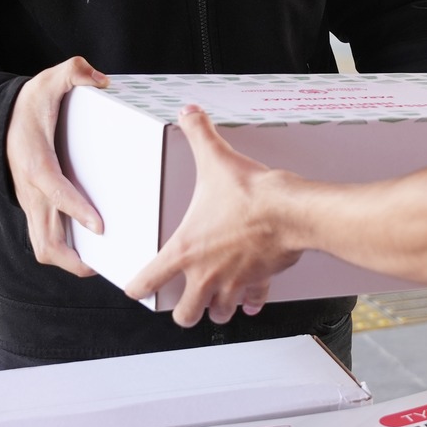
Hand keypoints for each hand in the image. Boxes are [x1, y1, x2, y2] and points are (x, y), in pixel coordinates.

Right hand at [5, 56, 108, 277]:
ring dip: (67, 261)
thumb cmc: (26, 105)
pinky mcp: (33, 207)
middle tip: (106, 263)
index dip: (76, 210)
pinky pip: (45, 238)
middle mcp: (31, 191)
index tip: (100, 226)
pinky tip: (90, 252)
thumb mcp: (48, 80)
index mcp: (35, 163)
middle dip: (72, 258)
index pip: (55, 191)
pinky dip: (63, 251)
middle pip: (44, 238)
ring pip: (42, 245)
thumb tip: (99, 78)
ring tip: (101, 266)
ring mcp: (30, 203)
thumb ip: (73, 72)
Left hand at [128, 106, 302, 326]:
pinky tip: (252, 300)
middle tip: (184, 304)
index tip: (136, 289)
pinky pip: (253, 301)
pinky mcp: (259, 282)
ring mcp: (233, 283)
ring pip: (218, 313)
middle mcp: (206, 274)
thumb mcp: (216, 159)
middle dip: (184, 311)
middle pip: (185, 314)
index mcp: (185, 250)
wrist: (290, 210)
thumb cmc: (251, 194)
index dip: (137, 288)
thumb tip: (189, 112)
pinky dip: (251, 303)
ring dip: (216, 309)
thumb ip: (199, 134)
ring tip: (216, 301)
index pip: (148, 281)